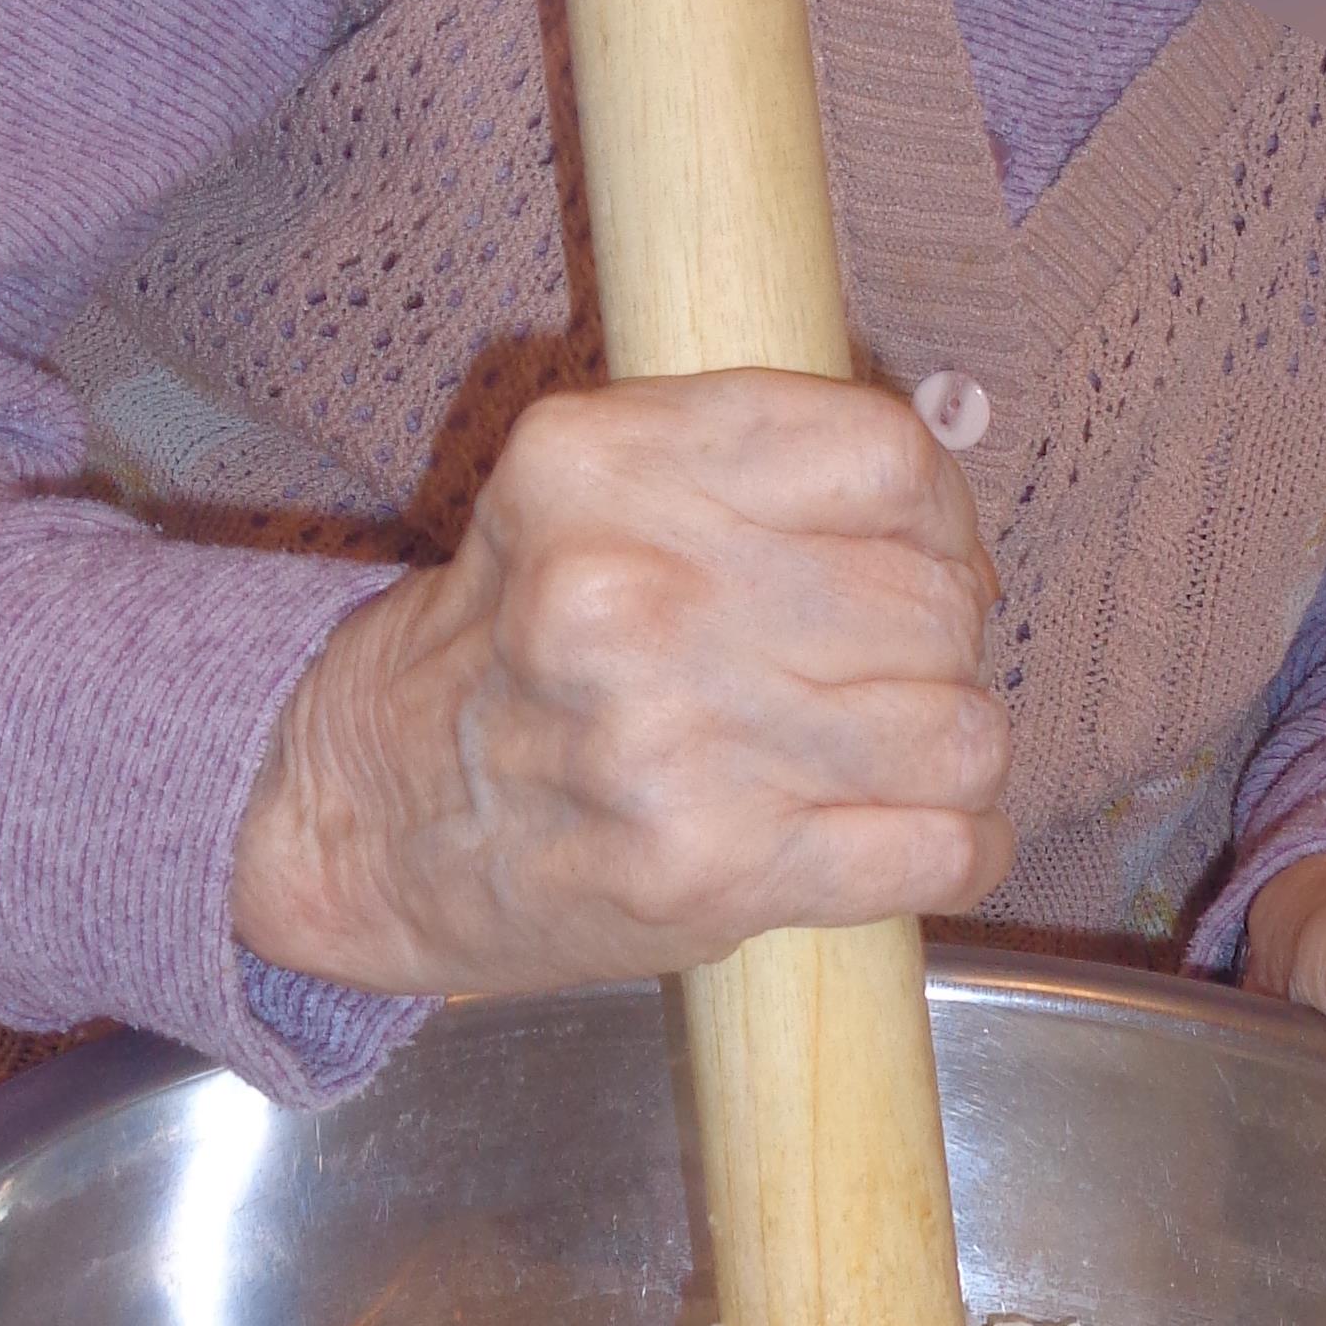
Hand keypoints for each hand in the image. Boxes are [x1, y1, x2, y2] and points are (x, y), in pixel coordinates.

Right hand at [232, 373, 1010, 998]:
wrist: (364, 820)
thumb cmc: (508, 652)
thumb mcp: (578, 491)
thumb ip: (744, 469)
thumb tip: (956, 541)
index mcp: (604, 464)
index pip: (888, 457)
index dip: (939, 516)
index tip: (919, 557)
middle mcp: (633, 589)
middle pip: (934, 600)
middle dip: (939, 646)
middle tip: (880, 676)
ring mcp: (673, 737)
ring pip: (961, 729)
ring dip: (953, 755)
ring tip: (887, 761)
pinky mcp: (707, 869)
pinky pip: (941, 849)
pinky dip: (962, 852)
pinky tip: (908, 841)